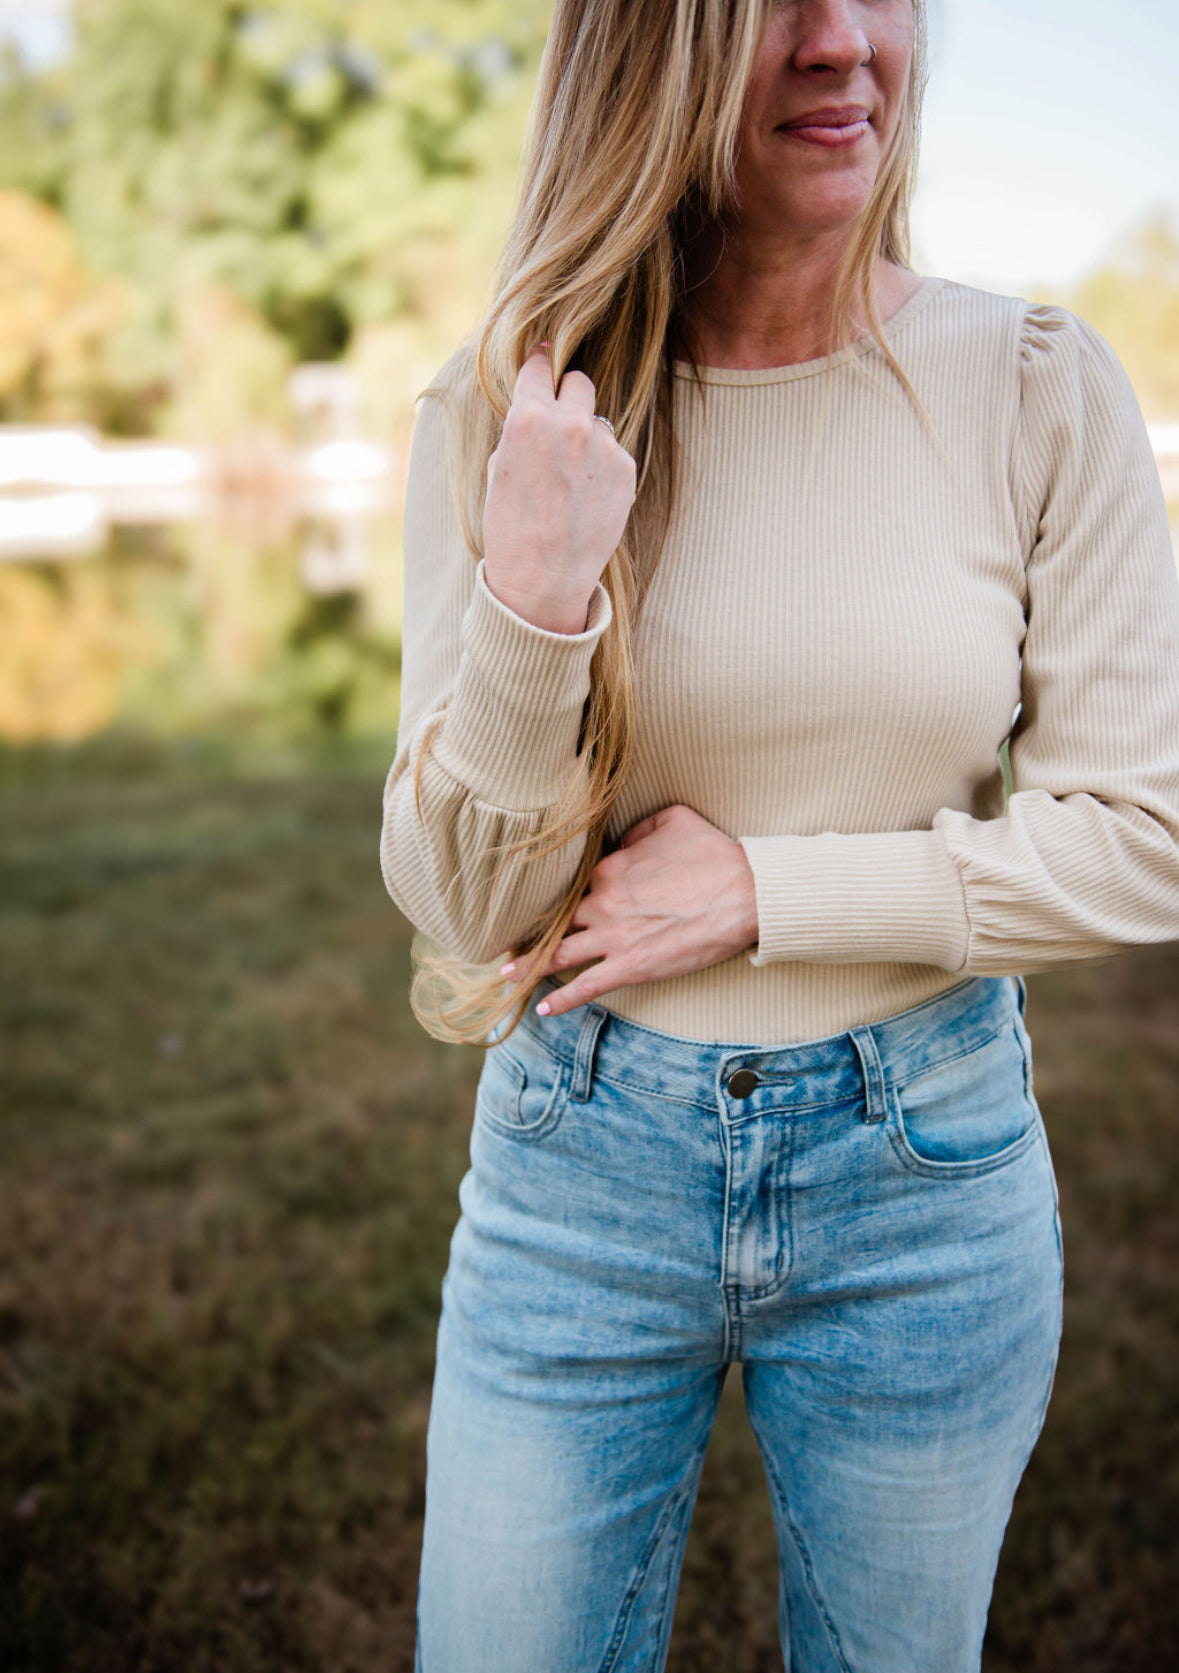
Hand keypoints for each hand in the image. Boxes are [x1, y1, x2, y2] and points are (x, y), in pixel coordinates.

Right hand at [482, 344, 636, 634]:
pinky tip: (587, 497)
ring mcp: (603, 446)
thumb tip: (537, 408)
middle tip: (560, 421)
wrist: (543, 579)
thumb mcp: (499, 470)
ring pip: (598, 422)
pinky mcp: (626, 469)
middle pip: (579, 383)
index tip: (544, 358)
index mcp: (528, 419)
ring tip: (571, 479)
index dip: (540, 363)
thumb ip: (520, 431)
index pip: (540, 368)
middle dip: (569, 397)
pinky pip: (613, 453)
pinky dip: (603, 467)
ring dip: (587, 438)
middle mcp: (570, 424)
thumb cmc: (510, 529)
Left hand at [502, 805, 759, 1016]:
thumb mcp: (674, 820)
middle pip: (557, 918)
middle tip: (508, 939)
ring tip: (508, 974)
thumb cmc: (715, 855)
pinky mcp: (631, 966)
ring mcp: (614, 937)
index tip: (542, 900)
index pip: (574, 881)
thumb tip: (623, 840)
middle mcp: (602, 902)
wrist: (744, 893)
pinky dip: (562, 999)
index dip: (560, 892)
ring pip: (560, 953)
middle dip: (533, 929)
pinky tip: (542, 1008)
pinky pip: (587, 986)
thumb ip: (640, 828)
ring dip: (530, 965)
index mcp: (610, 867)